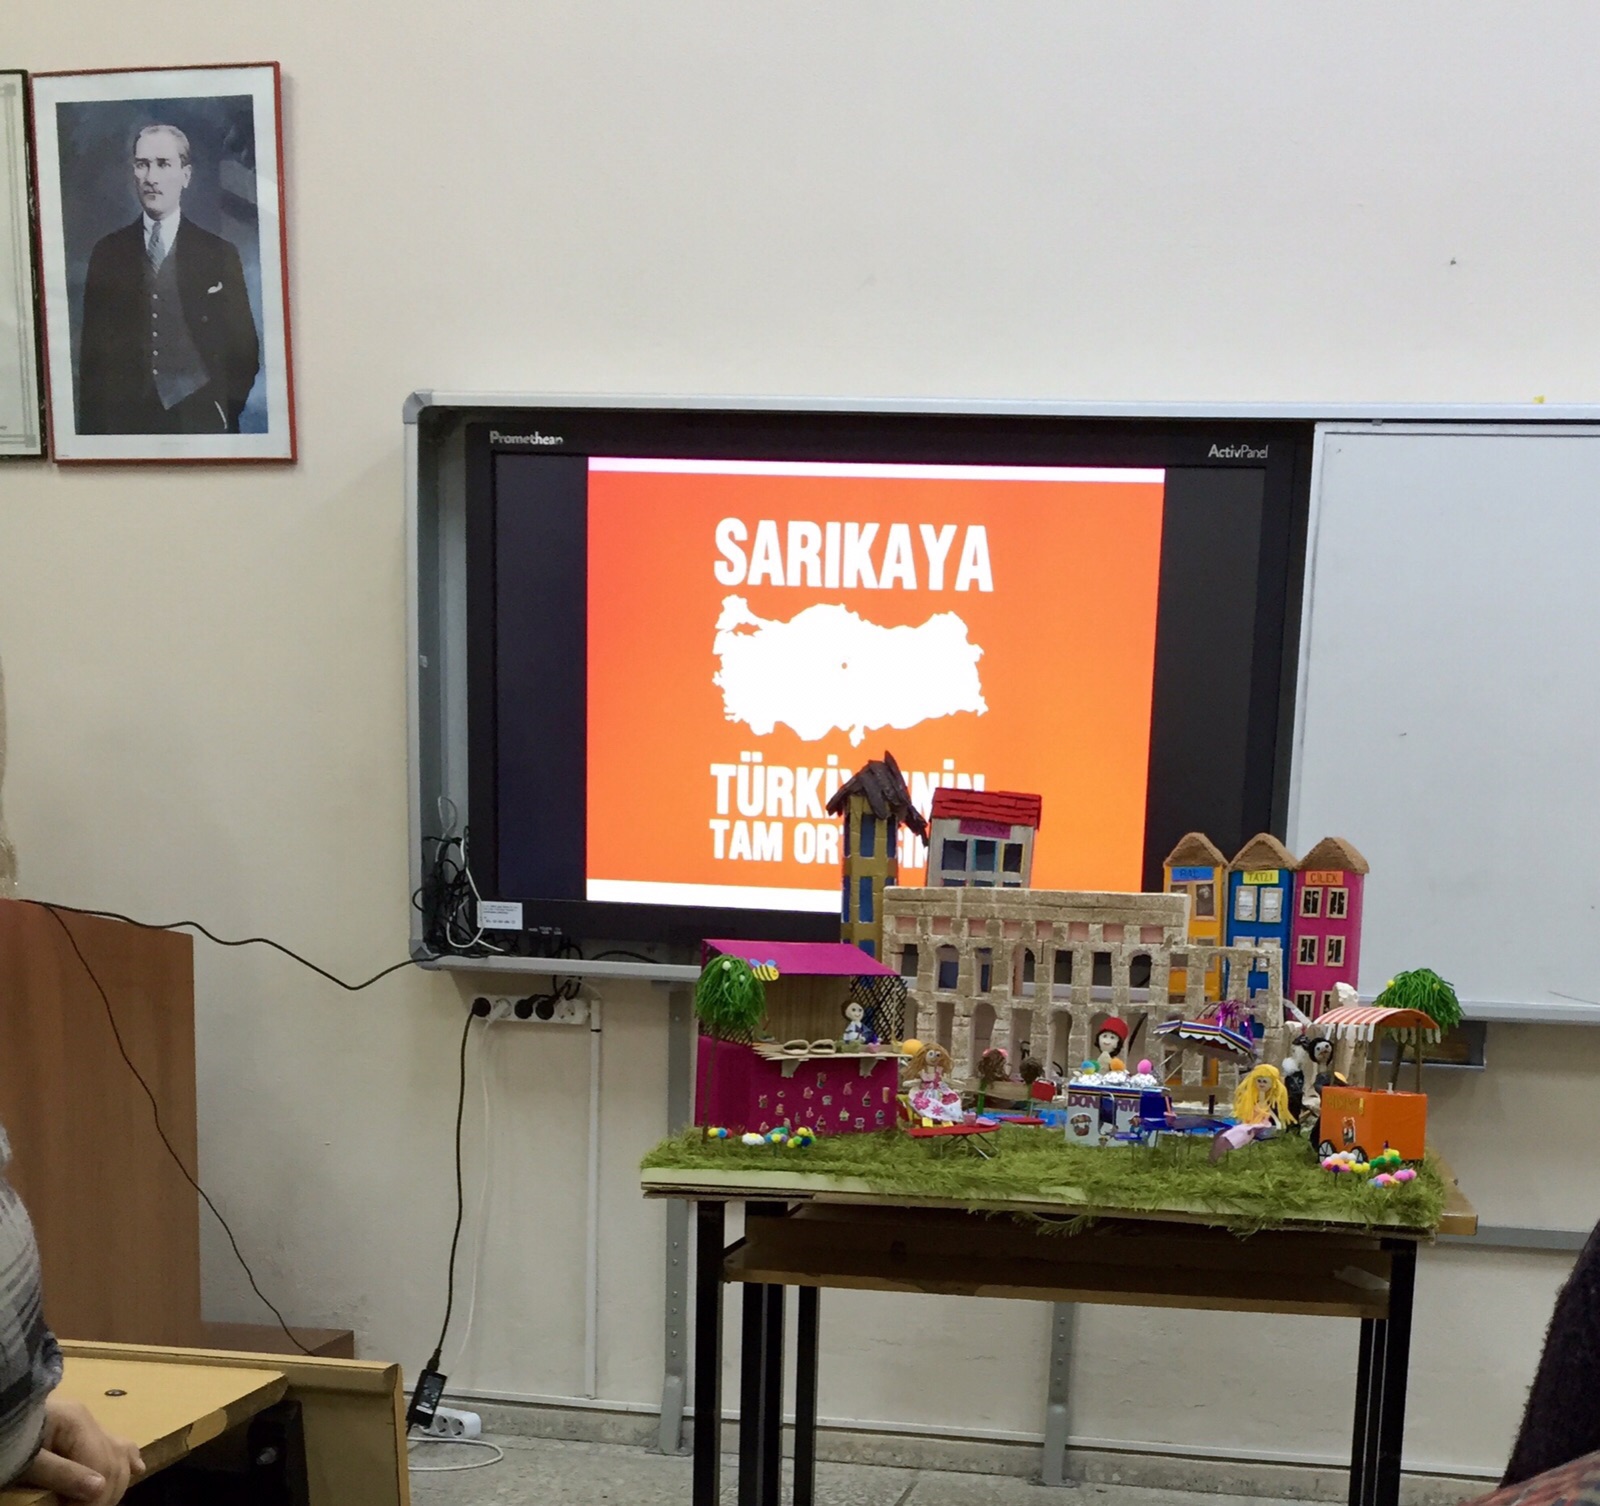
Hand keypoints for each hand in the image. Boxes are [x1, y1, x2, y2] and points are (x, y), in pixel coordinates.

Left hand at [20, 1396, 143, 1503]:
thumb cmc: (5, 1440)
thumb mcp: (27, 1460)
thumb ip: (62, 1473)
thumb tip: (100, 1489)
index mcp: (78, 1423)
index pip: (102, 1466)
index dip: (93, 1500)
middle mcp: (89, 1421)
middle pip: (114, 1461)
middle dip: (105, 1494)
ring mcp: (88, 1424)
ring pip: (119, 1453)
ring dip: (115, 1482)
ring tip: (98, 1505)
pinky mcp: (82, 1430)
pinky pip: (115, 1442)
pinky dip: (126, 1457)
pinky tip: (138, 1469)